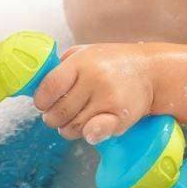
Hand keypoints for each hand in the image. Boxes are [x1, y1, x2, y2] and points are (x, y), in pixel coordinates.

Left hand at [33, 43, 154, 143]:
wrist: (151, 71)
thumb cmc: (113, 63)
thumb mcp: (85, 52)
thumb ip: (60, 66)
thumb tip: (35, 86)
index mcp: (81, 62)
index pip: (49, 87)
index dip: (41, 101)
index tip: (43, 104)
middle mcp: (94, 79)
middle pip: (58, 112)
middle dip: (53, 118)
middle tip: (59, 115)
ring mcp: (108, 98)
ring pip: (72, 127)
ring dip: (69, 129)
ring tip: (77, 119)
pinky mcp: (121, 116)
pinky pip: (93, 133)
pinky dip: (87, 135)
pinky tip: (89, 129)